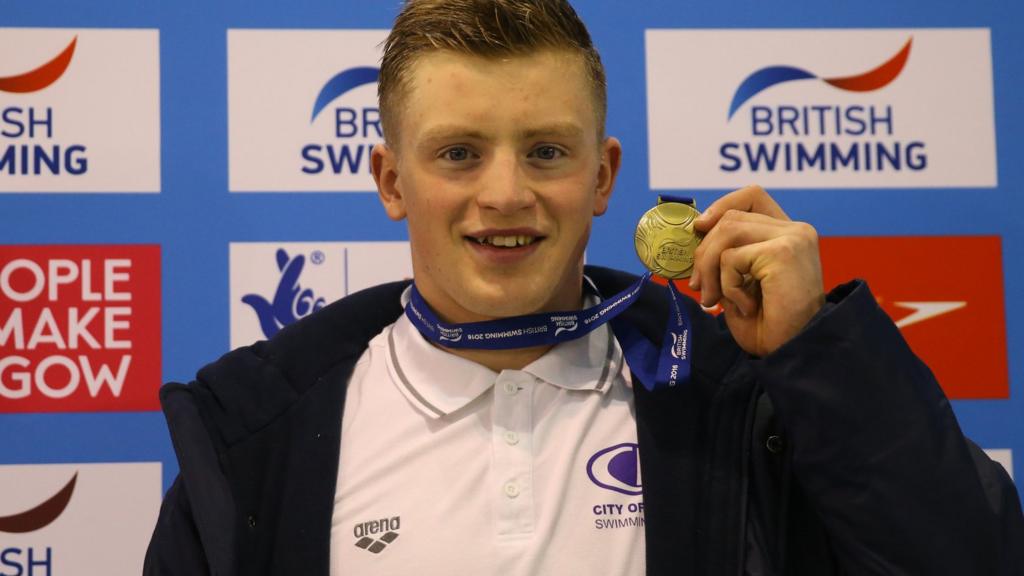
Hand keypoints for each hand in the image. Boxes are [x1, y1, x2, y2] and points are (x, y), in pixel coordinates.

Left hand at [689, 185, 824, 356]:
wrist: (792, 352)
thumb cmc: (768, 324)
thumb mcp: (740, 279)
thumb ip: (727, 251)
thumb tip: (696, 229)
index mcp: (787, 233)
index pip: (751, 197)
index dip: (721, 206)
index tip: (698, 228)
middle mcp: (795, 230)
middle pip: (731, 217)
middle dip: (704, 253)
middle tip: (699, 288)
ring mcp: (793, 237)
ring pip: (727, 232)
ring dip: (710, 269)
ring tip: (716, 300)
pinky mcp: (784, 251)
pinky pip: (732, 258)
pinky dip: (728, 286)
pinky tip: (746, 306)